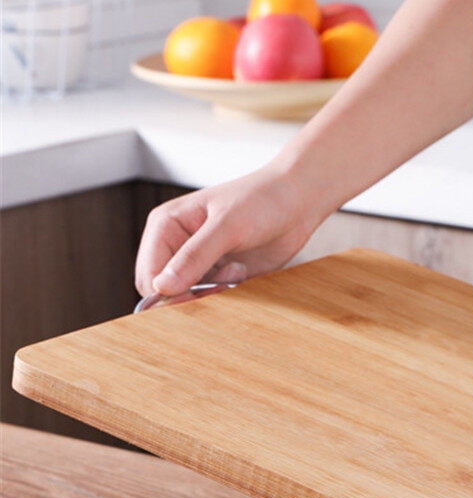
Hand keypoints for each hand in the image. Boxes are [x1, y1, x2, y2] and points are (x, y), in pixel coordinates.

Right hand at [135, 163, 323, 298]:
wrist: (297, 201)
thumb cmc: (261, 200)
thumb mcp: (227, 227)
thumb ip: (194, 257)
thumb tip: (163, 287)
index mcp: (166, 226)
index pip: (148, 274)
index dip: (165, 293)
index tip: (193, 296)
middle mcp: (178, 245)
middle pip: (165, 291)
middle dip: (190, 295)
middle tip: (220, 285)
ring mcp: (200, 261)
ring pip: (190, 297)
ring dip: (212, 293)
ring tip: (236, 271)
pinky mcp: (222, 274)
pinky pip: (213, 297)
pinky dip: (227, 293)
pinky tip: (243, 272)